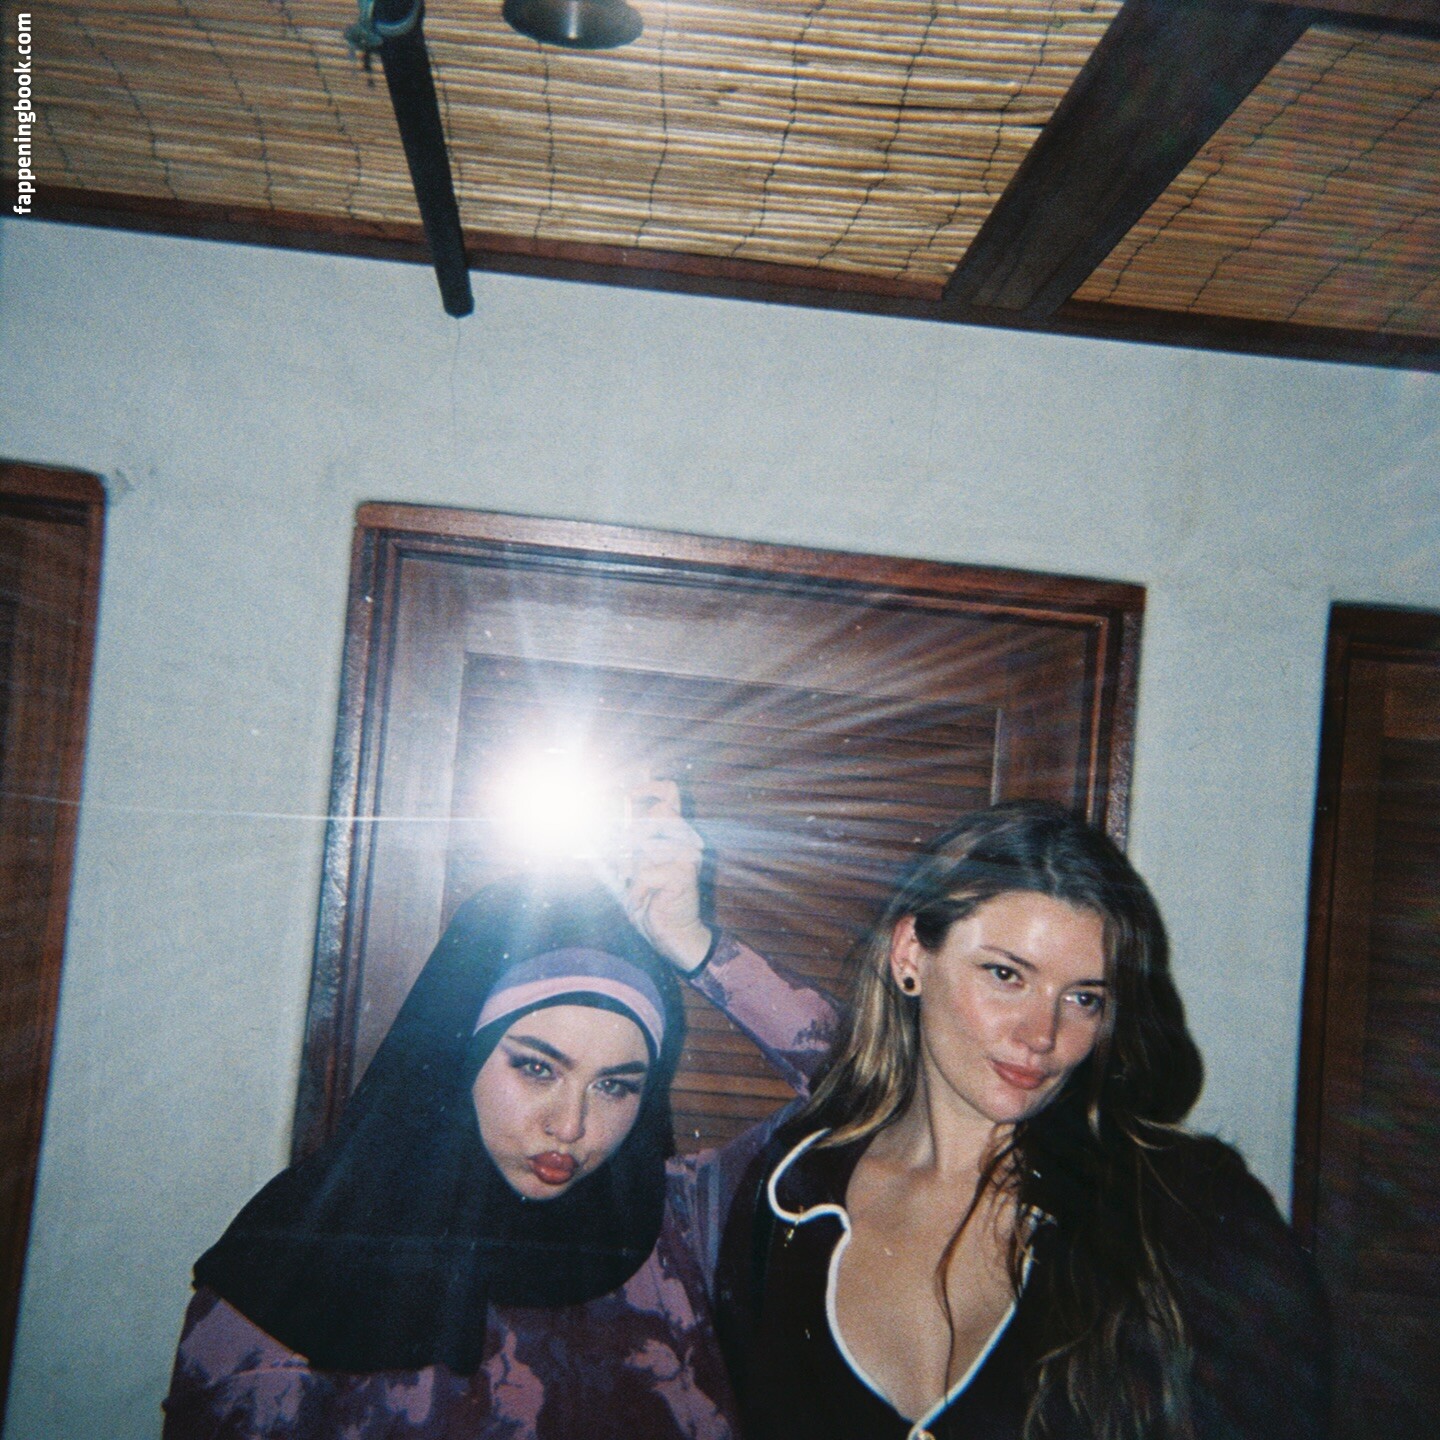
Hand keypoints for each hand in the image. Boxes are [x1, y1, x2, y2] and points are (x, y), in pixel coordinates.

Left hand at [622, 779, 712, 972]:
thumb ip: (621, 844)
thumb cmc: (651, 900)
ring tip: (639, 888)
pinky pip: (644, 873)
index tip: (626, 796)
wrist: (673, 935)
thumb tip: (598, 823)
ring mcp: (687, 855)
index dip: (646, 786)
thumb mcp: (631, 867)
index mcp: (674, 833)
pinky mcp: (683, 874)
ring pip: (646, 842)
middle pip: (659, 811)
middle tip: (628, 863)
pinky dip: (637, 890)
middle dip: (634, 835)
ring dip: (633, 868)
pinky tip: (645, 901)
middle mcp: (685, 839)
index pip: (668, 792)